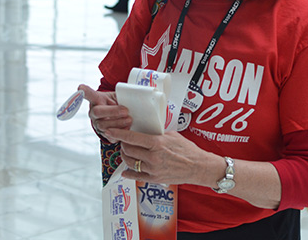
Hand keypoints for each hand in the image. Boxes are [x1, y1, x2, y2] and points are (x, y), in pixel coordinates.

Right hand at [79, 84, 131, 141]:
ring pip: (103, 125)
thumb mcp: (119, 96)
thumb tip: (130, 94)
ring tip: (129, 119)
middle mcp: (94, 113)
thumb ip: (122, 94)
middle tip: (126, 111)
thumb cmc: (119, 104)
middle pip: (97, 112)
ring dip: (118, 123)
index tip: (81, 88)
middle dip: (113, 112)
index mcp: (97, 100)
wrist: (121, 118)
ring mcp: (97, 124)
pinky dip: (120, 132)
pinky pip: (110, 136)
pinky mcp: (104, 134)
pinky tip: (127, 128)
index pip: (89, 94)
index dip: (85, 92)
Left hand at [106, 127, 220, 186]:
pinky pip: (136, 176)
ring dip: (125, 156)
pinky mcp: (155, 179)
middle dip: (122, 145)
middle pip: (128, 150)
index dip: (118, 134)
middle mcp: (153, 157)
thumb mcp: (171, 135)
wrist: (198, 167)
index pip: (132, 138)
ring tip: (126, 152)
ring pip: (129, 162)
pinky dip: (128, 172)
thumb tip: (144, 129)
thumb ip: (156, 133)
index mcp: (157, 143)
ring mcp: (153, 169)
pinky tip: (125, 170)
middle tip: (124, 141)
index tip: (110, 131)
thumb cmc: (187, 149)